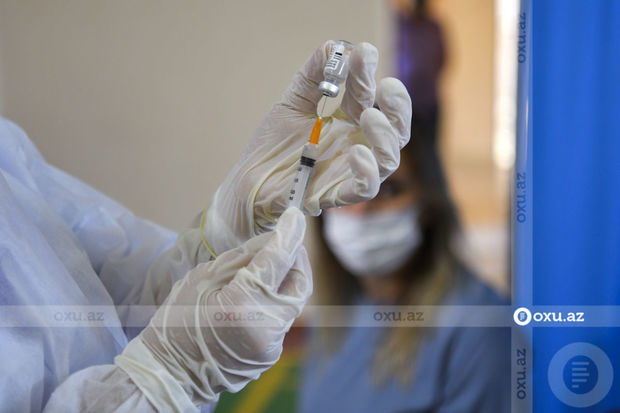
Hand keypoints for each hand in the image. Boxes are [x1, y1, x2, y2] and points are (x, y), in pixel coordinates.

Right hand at [115, 208, 310, 408]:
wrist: (170, 372)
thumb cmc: (177, 320)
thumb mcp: (202, 278)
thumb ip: (242, 258)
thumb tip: (272, 239)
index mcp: (241, 305)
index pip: (277, 260)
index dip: (289, 234)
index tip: (295, 216)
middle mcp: (264, 328)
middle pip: (299, 282)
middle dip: (296, 258)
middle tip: (285, 242)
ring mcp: (271, 345)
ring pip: (294, 301)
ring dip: (286, 279)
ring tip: (267, 266)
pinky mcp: (271, 354)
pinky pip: (283, 318)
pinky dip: (275, 300)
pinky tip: (257, 294)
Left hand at [205, 41, 411, 254]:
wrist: (247, 181)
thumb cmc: (272, 145)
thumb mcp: (292, 103)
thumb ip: (312, 76)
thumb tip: (334, 46)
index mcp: (348, 122)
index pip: (369, 96)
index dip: (368, 74)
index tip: (363, 52)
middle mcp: (355, 145)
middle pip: (396, 129)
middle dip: (398, 106)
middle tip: (386, 85)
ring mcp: (348, 171)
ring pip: (388, 159)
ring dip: (386, 136)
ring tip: (369, 115)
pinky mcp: (336, 194)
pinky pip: (365, 189)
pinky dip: (368, 171)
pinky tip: (356, 152)